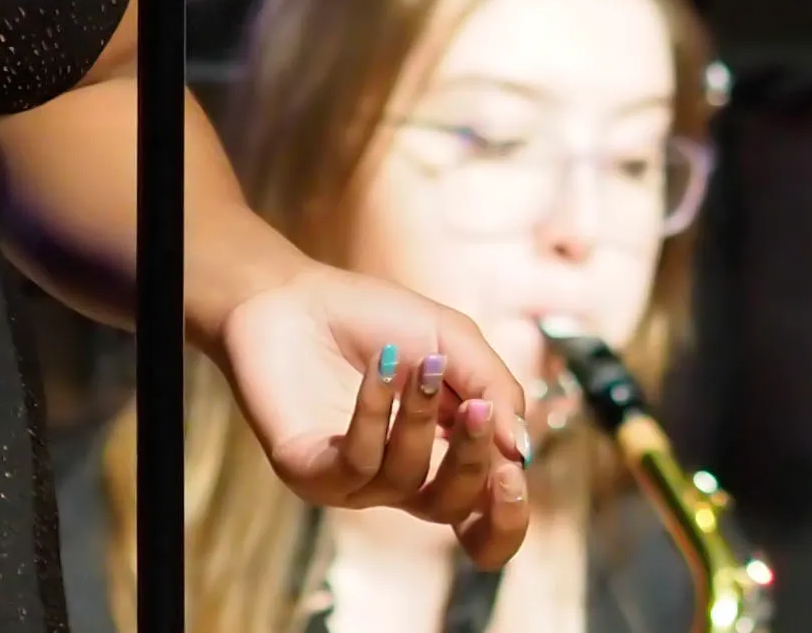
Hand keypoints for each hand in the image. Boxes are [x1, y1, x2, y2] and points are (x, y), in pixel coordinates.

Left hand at [212, 263, 531, 570]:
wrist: (292, 295)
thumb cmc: (373, 318)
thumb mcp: (451, 340)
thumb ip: (495, 388)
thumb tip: (519, 453)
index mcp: (438, 454)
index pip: (481, 516)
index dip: (506, 514)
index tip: (515, 475)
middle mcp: (395, 478)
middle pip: (450, 508)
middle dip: (473, 464)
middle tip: (479, 411)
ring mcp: (351, 479)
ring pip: (405, 480)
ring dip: (422, 419)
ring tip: (424, 367)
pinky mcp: (308, 469)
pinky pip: (355, 463)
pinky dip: (375, 413)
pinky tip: (382, 369)